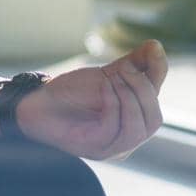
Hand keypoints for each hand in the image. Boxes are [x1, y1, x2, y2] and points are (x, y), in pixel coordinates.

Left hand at [15, 40, 167, 160]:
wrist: (37, 102)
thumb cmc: (71, 92)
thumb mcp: (108, 74)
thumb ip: (134, 63)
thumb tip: (157, 46)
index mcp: (131, 124)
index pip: (156, 109)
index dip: (157, 79)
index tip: (151, 49)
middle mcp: (124, 141)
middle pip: (153, 120)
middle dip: (143, 89)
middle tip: (124, 68)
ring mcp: (110, 149)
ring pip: (138, 129)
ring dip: (129, 96)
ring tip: (113, 77)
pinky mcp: (93, 149)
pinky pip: (114, 129)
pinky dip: (113, 103)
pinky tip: (104, 86)